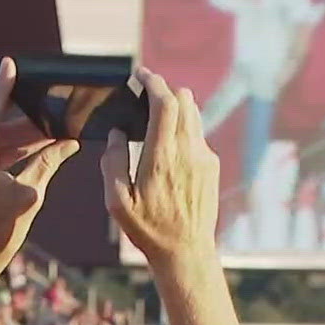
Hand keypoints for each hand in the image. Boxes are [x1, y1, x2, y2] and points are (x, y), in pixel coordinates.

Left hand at [0, 57, 79, 274]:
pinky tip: (31, 147)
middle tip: (46, 106)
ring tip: (47, 131)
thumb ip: (47, 163)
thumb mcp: (30, 196)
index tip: (10, 65)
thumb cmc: (1, 233)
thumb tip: (69, 143)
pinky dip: (7, 148)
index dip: (1, 89)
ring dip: (16, 133)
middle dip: (19, 114)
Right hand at [104, 67, 220, 272]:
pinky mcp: (212, 165)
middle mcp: (188, 151)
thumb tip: (116, 133)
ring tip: (156, 113)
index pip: (164, 103)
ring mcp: (204, 157)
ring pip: (194, 113)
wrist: (185, 251)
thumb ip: (112, 162)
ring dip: (176, 105)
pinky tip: (168, 142)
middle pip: (184, 99)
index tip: (140, 73)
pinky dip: (183, 126)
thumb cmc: (147, 228)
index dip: (152, 82)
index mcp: (162, 157)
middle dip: (164, 89)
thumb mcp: (116, 202)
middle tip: (145, 92)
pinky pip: (198, 133)